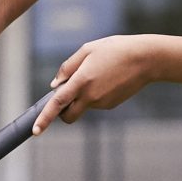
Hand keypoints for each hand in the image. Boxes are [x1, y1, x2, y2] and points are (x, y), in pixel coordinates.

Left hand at [41, 35, 166, 130]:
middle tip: (65, 98)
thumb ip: (67, 67)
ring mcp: (102, 103)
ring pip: (83, 106)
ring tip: (98, 73)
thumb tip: (55, 85)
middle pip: (69, 116)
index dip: (45, 118)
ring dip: (82, 96)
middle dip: (62, 114)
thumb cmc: (115, 49)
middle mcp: (91, 96)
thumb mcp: (87, 50)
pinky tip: (107, 79)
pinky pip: (96, 103)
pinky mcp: (111, 104)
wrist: (146, 59)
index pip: (58, 104)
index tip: (35, 131)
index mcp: (82, 80)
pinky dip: (95, 94)